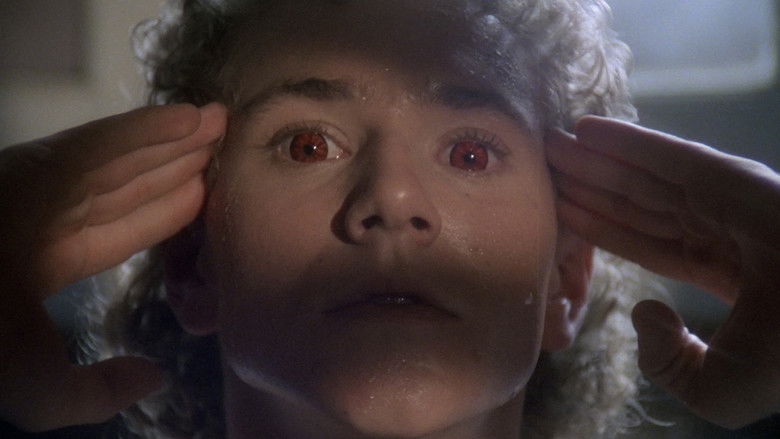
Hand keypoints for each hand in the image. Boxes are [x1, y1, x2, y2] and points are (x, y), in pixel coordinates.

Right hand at [0, 103, 226, 430]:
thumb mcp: (38, 389)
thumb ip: (97, 390)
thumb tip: (152, 378)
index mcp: (46, 260)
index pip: (123, 229)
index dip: (168, 211)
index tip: (211, 196)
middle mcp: (44, 217)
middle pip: (128, 185)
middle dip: (177, 165)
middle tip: (226, 144)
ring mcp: (36, 187)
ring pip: (121, 158)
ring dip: (172, 139)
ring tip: (218, 122)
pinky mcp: (31, 166)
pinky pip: (99, 143)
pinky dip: (144, 128)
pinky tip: (187, 117)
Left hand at [546, 116, 779, 428]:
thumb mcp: (715, 389)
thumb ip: (666, 365)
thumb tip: (642, 311)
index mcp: (718, 270)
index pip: (645, 242)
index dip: (600, 225)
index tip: (561, 207)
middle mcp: (718, 230)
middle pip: (635, 203)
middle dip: (588, 183)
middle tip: (543, 164)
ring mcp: (725, 202)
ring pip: (643, 178)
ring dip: (595, 159)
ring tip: (551, 144)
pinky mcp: (730, 177)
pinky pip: (666, 157)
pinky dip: (625, 141)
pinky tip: (587, 130)